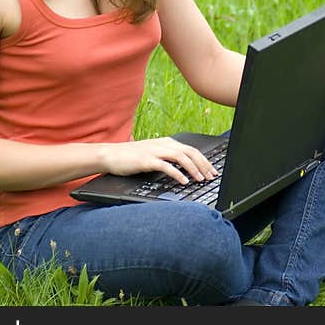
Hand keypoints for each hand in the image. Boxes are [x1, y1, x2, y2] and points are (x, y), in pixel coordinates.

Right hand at [99, 137, 218, 184]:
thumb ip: (168, 158)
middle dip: (203, 164)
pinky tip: (184, 181)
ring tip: (200, 179)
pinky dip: (177, 173)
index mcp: (167, 142)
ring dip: (193, 168)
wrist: (110, 155)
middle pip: (190, 152)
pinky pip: (166, 166)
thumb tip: (185, 169)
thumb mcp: (154, 154)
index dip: (205, 160)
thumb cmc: (132, 157)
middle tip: (211, 176)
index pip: (191, 150)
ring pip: (181, 157)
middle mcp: (163, 144)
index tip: (213, 171)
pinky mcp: (146, 160)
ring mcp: (155, 151)